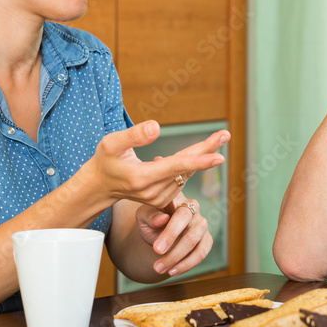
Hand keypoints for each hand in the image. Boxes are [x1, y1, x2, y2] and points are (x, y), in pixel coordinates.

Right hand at [88, 120, 228, 207]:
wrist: (99, 186)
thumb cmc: (105, 160)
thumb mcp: (111, 143)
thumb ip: (134, 135)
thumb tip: (157, 127)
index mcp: (142, 177)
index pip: (177, 167)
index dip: (199, 160)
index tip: (219, 156)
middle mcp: (153, 191)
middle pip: (187, 169)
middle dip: (208, 151)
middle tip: (226, 134)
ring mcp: (159, 198)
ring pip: (186, 173)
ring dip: (200, 156)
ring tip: (216, 138)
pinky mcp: (162, 199)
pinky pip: (181, 178)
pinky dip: (189, 165)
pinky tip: (194, 154)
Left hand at [135, 193, 212, 275]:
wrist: (158, 232)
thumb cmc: (150, 220)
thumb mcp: (143, 217)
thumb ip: (149, 216)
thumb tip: (162, 219)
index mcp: (179, 198)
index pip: (181, 215)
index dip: (171, 233)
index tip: (157, 249)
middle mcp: (194, 208)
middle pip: (191, 233)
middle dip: (174, 252)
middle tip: (157, 266)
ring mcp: (202, 224)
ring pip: (196, 245)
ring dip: (178, 261)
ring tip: (160, 270)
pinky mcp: (206, 238)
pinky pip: (202, 253)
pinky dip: (187, 265)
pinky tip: (172, 271)